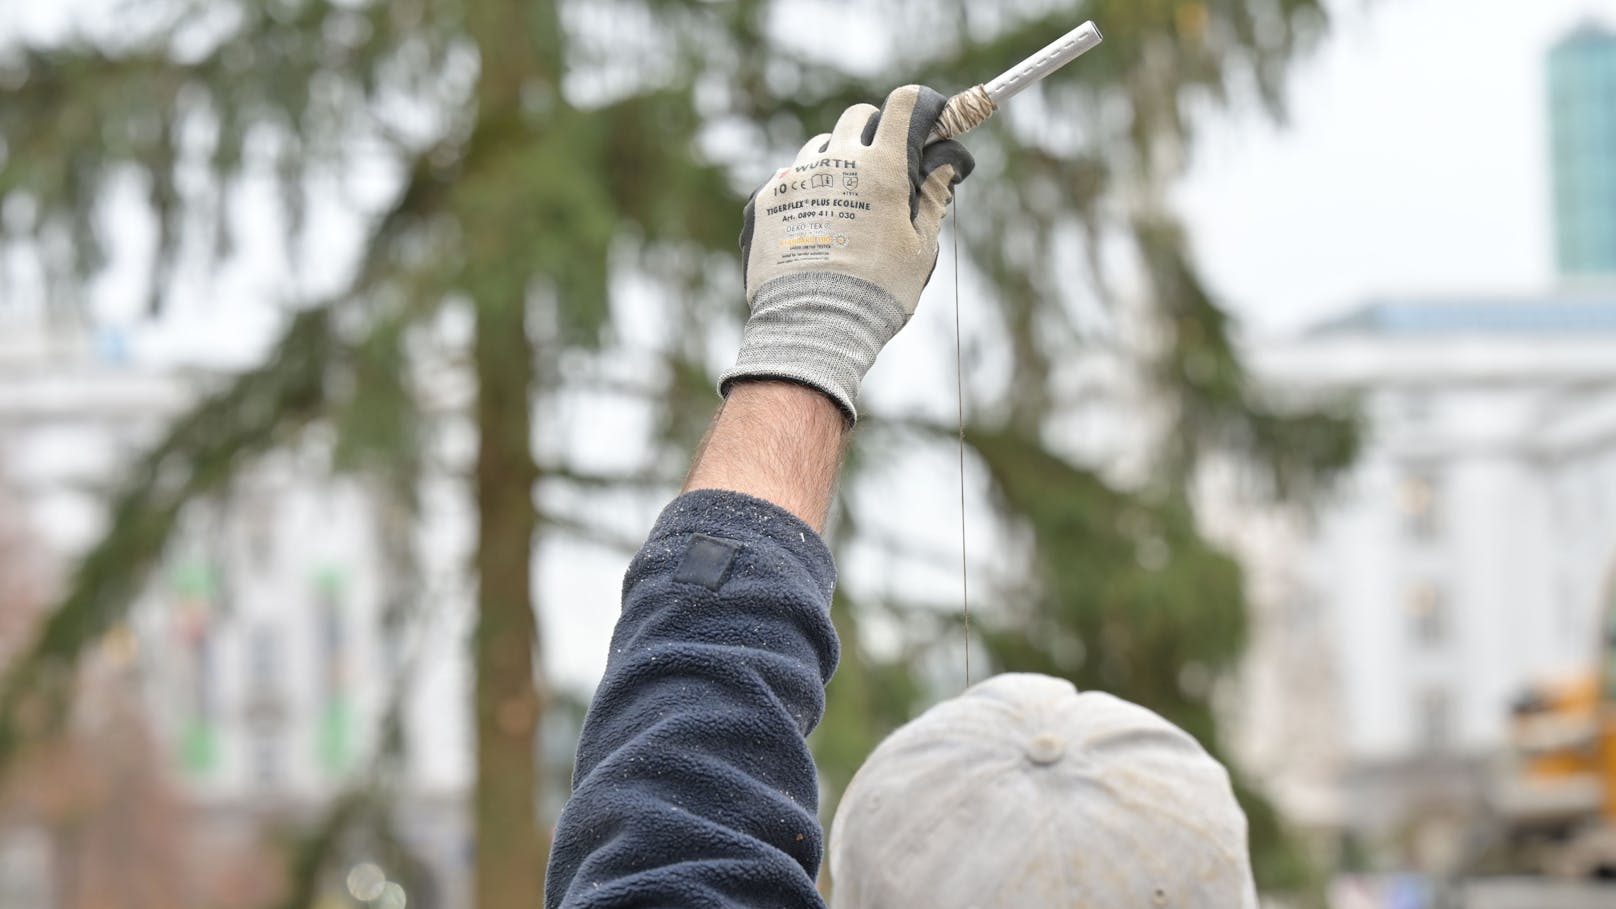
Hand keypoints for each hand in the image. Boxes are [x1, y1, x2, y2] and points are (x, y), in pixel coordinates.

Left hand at [719, 85, 974, 421]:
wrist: (814, 324)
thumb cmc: (878, 290)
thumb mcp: (920, 247)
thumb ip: (933, 197)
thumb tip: (945, 161)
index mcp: (883, 169)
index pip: (903, 105)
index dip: (918, 107)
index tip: (924, 122)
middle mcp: (838, 161)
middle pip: (857, 117)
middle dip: (874, 130)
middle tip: (882, 163)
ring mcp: (798, 178)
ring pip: (821, 147)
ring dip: (837, 160)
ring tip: (845, 201)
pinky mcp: (768, 200)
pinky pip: (791, 180)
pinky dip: (807, 193)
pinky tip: (814, 226)